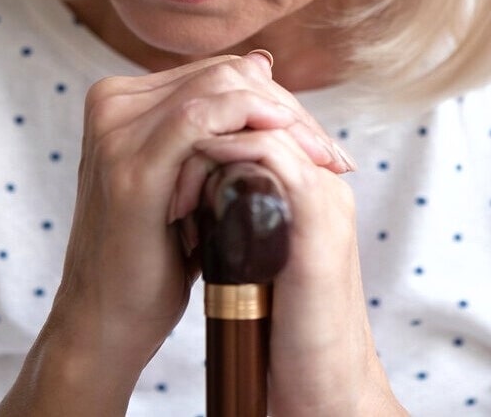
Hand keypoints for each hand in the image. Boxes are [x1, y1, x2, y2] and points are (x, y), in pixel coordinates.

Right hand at [38, 52, 354, 404]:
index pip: (219, 73)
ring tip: (320, 159)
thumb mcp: (191, 178)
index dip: (278, 100)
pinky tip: (284, 151)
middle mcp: (113, 104)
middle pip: (224, 76)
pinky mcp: (131, 167)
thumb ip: (217, 127)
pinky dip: (250, 127)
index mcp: (123, 100)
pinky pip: (200, 120)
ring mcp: (116, 132)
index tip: (320, 142)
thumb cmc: (155, 256)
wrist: (108, 321)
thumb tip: (264, 63)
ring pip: (220, 89)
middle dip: (288, 110)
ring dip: (282, 120)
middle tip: (331, 154)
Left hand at [194, 104, 403, 414]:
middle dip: (212, 114)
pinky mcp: (319, 219)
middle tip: (166, 141)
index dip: (216, 116)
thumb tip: (190, 179)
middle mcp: (324, 181)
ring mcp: (325, 195)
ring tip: (169, 159)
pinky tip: (187, 171)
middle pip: (269, 107)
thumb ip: (229, 208)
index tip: (170, 142)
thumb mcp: (247, 255)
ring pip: (268, 122)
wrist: (320, 384)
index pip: (266, 117)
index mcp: (311, 186)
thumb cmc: (280, 329)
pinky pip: (271, 156)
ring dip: (212, 129)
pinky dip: (224, 152)